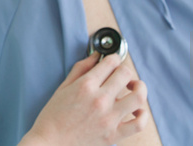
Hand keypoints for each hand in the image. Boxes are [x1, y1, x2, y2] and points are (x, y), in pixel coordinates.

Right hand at [19, 53, 147, 145]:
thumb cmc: (53, 116)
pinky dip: (142, 114)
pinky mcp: (113, 135)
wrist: (49, 145)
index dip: (113, 58)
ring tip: (133, 88)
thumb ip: (81, 68)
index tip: (112, 61)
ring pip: (138, 96)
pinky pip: (139, 123)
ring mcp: (109, 118)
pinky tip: (136, 110)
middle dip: (124, 70)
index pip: (110, 62)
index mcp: (85, 85)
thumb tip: (96, 56)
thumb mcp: (63, 87)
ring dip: (139, 88)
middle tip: (120, 75)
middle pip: (126, 74)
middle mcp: (100, 100)